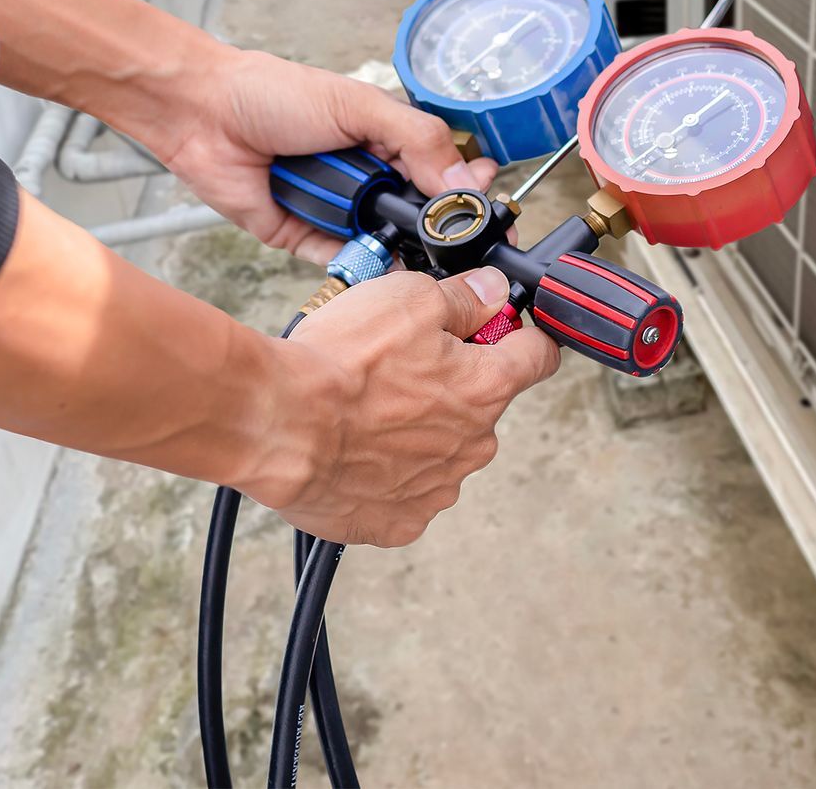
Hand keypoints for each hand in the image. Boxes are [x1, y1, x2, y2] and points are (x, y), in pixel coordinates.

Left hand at [150, 48, 496, 262]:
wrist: (202, 114)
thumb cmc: (274, 94)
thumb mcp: (359, 105)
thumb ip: (417, 139)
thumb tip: (464, 178)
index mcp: (390, 142)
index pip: (446, 173)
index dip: (469, 195)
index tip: (490, 213)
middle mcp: (370, 180)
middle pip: (422, 217)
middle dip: (441, 231)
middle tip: (463, 243)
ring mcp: (340, 212)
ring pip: (388, 245)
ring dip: (403, 252)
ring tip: (425, 258)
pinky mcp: (306, 239)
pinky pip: (344, 264)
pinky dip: (362, 269)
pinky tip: (383, 272)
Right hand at [245, 266, 560, 545]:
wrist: (277, 424)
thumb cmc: (341, 363)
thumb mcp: (411, 299)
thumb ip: (465, 297)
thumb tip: (494, 292)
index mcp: (487, 388)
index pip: (538, 357)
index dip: (519, 335)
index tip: (498, 328)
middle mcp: (474, 444)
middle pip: (482, 404)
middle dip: (452, 384)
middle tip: (400, 366)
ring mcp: (437, 489)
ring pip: (442, 449)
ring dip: (417, 430)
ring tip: (365, 410)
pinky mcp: (398, 522)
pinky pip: (405, 493)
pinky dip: (386, 474)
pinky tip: (354, 451)